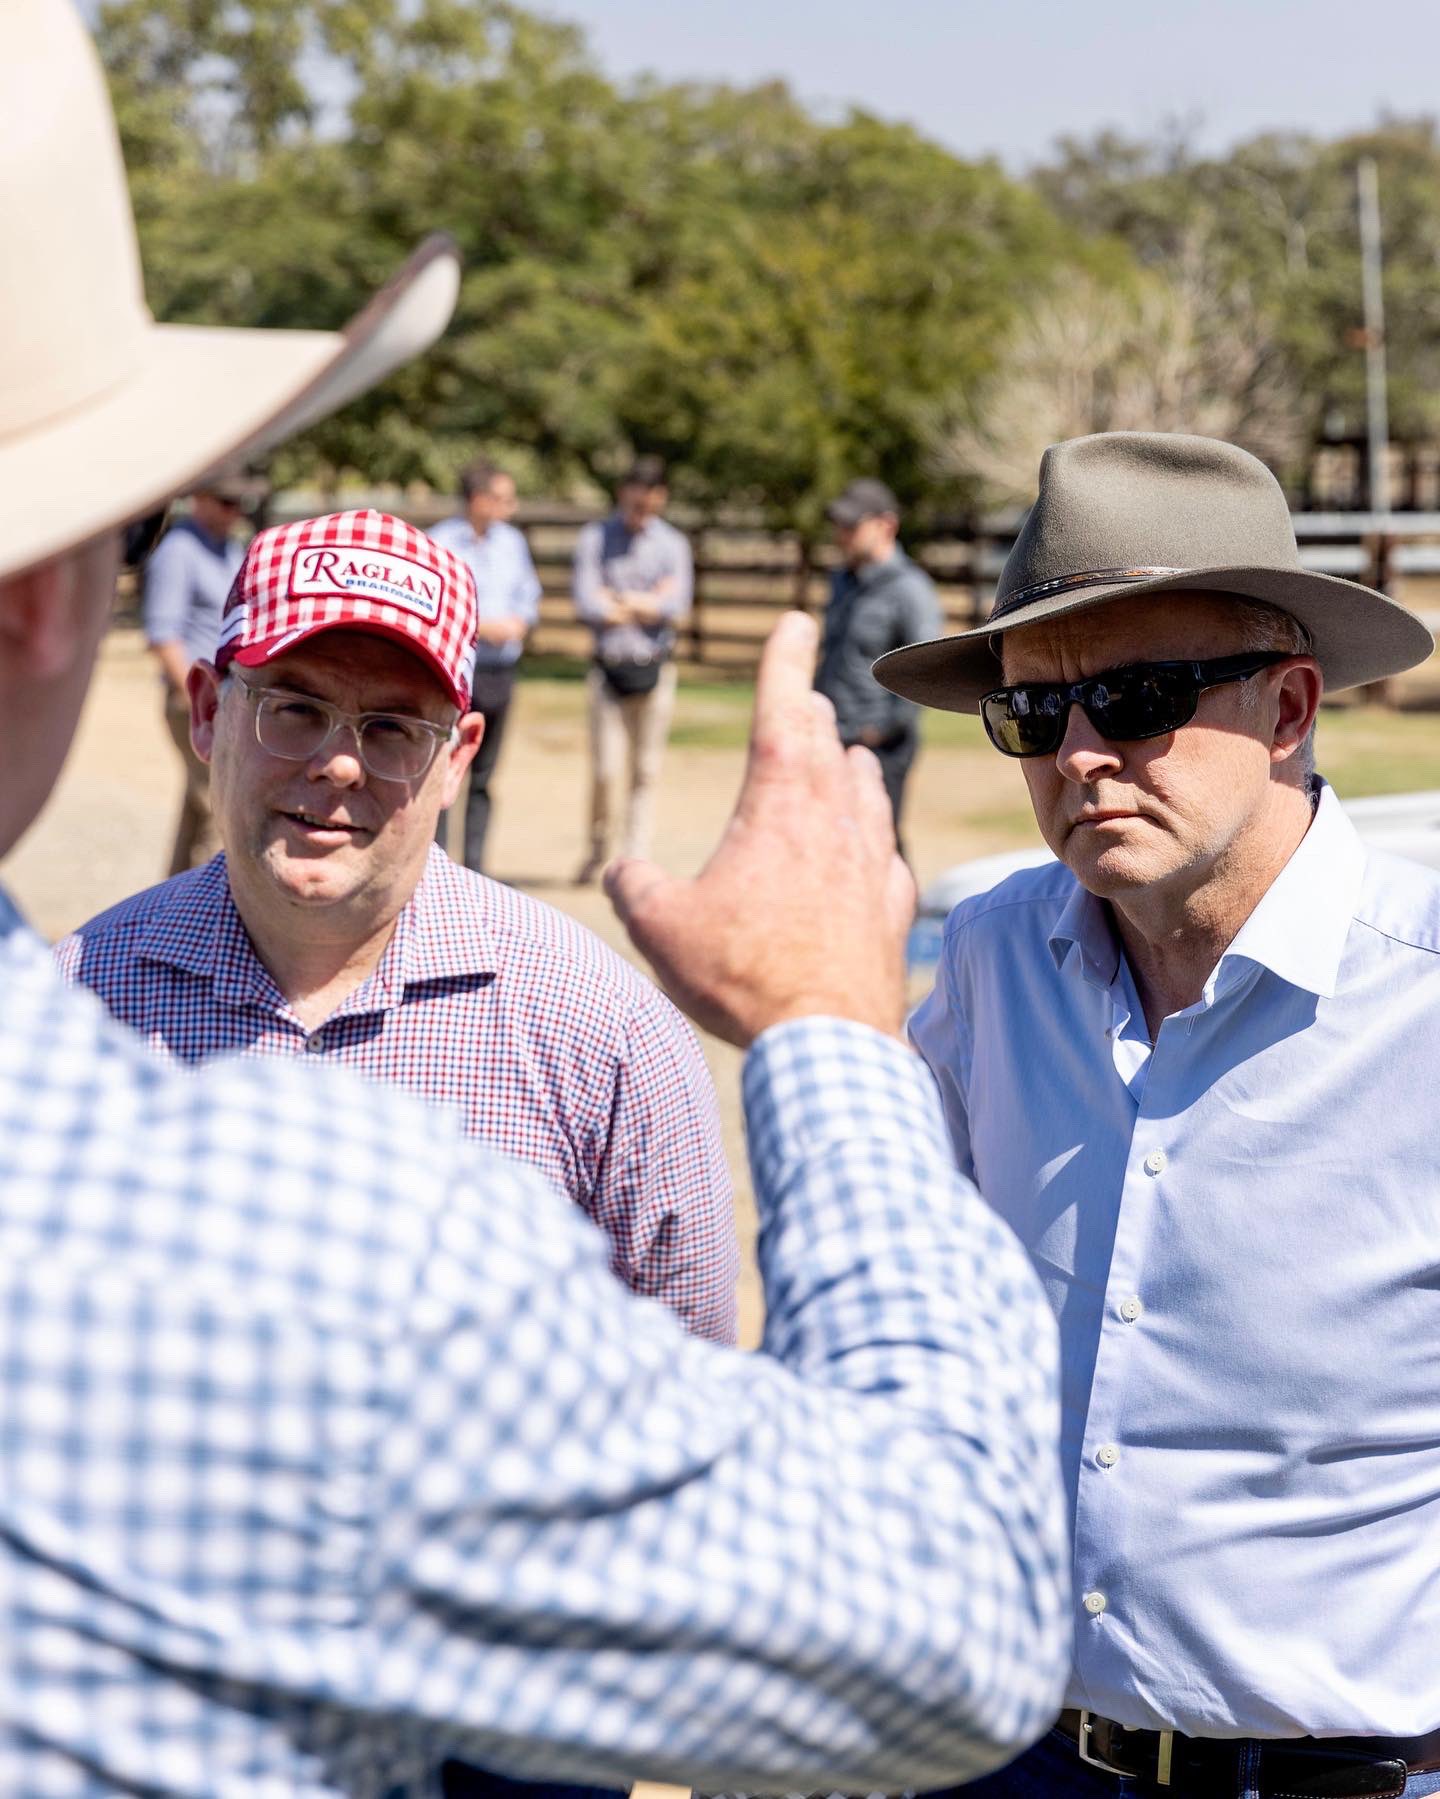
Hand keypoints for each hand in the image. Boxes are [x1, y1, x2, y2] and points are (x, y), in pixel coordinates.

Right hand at [607, 611, 914, 1047]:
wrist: (826, 1037)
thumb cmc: (740, 973)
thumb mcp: (659, 926)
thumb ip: (633, 886)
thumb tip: (622, 873)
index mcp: (779, 798)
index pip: (783, 703)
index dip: (784, 655)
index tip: (795, 619)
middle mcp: (834, 814)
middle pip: (825, 741)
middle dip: (809, 713)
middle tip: (804, 699)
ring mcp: (872, 858)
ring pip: (867, 788)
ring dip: (849, 767)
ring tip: (844, 759)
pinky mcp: (893, 904)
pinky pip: (888, 854)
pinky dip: (875, 839)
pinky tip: (874, 851)